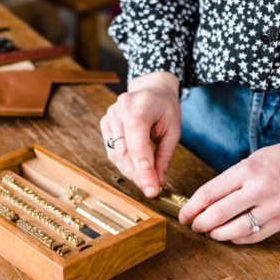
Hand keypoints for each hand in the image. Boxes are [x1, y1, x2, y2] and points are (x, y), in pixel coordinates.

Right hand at [99, 71, 180, 197]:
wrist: (151, 89)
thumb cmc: (165, 108)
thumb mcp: (173, 130)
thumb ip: (164, 156)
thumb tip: (158, 182)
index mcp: (141, 105)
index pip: (137, 140)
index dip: (143, 167)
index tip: (152, 188)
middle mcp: (121, 109)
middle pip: (124, 150)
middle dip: (138, 174)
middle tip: (151, 190)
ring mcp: (110, 116)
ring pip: (116, 154)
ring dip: (131, 172)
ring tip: (146, 182)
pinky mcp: (105, 124)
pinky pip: (112, 151)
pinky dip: (124, 164)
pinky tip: (136, 171)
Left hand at [179, 131, 279, 243]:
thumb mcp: (254, 159)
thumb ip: (232, 180)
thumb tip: (207, 201)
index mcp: (247, 170)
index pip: (209, 192)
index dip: (192, 207)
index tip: (184, 215)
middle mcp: (259, 188)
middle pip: (219, 213)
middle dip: (201, 224)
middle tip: (194, 226)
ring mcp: (274, 206)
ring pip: (237, 229)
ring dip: (218, 234)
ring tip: (211, 233)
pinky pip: (257, 236)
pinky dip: (239, 238)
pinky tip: (231, 236)